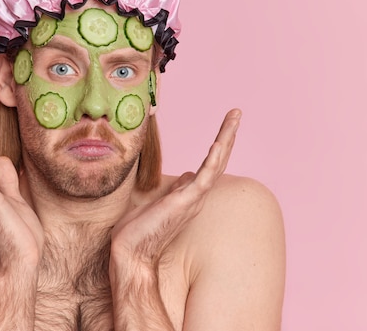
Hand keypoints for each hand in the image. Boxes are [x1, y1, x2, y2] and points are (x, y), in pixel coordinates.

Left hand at [110, 109, 241, 266]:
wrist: (130, 254)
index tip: (225, 125)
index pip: (208, 164)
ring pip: (215, 164)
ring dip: (226, 139)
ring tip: (234, 117)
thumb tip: (186, 175)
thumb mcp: (156, 199)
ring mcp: (192, 199)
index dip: (218, 144)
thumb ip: (173, 188)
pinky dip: (213, 160)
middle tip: (236, 113)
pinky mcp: (185, 203)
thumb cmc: (137, 231)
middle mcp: (194, 195)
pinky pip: (204, 178)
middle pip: (217, 160)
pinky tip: (218, 143)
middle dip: (227, 135)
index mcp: (187, 194)